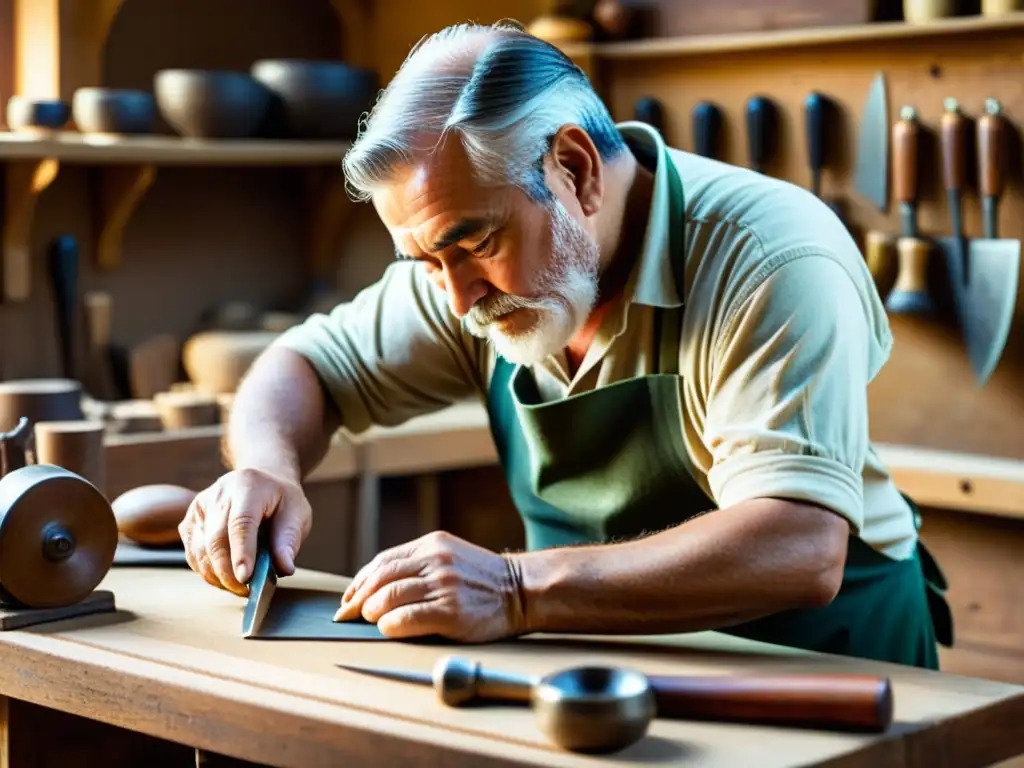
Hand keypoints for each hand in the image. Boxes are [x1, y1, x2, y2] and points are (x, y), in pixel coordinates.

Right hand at [178, 468, 311, 595]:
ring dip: (218, 576)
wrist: (261, 481)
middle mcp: (218, 494)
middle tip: (246, 591)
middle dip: (228, 573)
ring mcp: (200, 508)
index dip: (242, 552)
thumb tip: (284, 569)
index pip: (241, 522)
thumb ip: (289, 539)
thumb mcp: (297, 513)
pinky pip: (193, 554)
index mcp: (248, 486)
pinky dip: (208, 572)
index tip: (246, 578)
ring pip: (200, 551)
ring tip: (239, 587)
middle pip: (216, 540)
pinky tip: (225, 578)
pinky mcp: (189, 522)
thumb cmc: (281, 500)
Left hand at [334, 530, 524, 642]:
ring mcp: (444, 585)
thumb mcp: (450, 556)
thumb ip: (418, 564)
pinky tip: (387, 629)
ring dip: (372, 611)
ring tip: (370, 620)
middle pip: (381, 578)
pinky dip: (389, 625)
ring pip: (389, 596)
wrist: (521, 590)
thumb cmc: (482, 579)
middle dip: (358, 599)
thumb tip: (377, 587)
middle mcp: (436, 561)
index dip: (360, 581)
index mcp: (432, 545)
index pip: (383, 561)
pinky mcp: (451, 611)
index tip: (349, 597)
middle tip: (348, 614)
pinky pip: (407, 618)